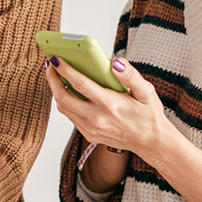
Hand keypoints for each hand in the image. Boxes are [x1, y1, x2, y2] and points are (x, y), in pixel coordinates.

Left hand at [43, 55, 171, 159]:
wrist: (151, 142)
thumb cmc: (149, 115)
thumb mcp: (146, 91)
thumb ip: (131, 75)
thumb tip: (115, 62)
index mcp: (111, 105)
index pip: (81, 84)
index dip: (65, 70)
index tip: (57, 59)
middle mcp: (97, 118)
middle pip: (63, 97)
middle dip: (52, 79)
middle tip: (50, 65)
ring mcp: (91, 128)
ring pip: (63, 108)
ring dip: (56, 90)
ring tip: (56, 75)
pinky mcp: (89, 134)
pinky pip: (70, 116)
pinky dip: (65, 102)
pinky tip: (68, 90)